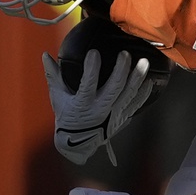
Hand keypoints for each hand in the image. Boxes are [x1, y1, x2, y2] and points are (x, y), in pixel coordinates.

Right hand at [42, 50, 154, 164]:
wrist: (78, 142)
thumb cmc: (66, 116)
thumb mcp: (57, 97)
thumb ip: (53, 75)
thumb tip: (45, 55)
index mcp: (83, 104)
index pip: (88, 84)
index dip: (91, 69)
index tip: (94, 52)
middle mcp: (100, 110)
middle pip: (114, 89)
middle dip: (121, 70)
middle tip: (125, 54)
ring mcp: (114, 114)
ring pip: (128, 95)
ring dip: (137, 78)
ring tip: (144, 62)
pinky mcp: (122, 117)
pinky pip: (136, 104)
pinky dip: (144, 93)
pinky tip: (150, 81)